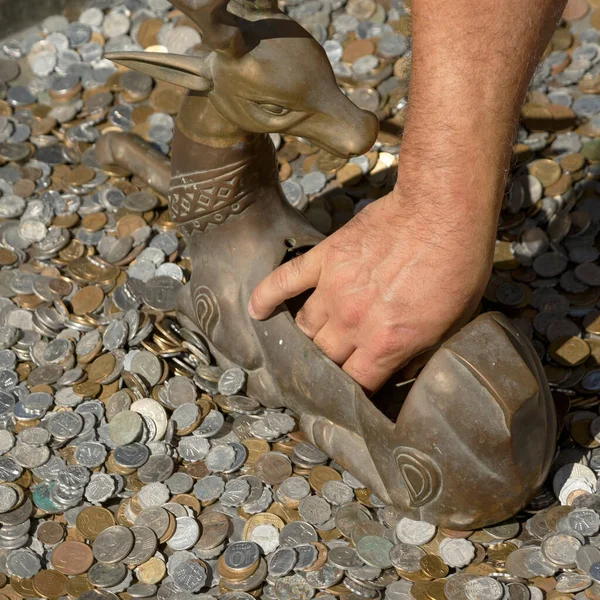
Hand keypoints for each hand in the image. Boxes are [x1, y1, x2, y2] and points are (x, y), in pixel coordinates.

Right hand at [248, 185, 494, 392]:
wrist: (443, 210)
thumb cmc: (457, 266)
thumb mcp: (453, 323)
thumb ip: (420, 353)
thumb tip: (400, 369)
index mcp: (385, 343)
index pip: (354, 386)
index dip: (353, 396)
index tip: (353, 395)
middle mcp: (353, 322)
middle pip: (323, 361)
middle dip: (325, 372)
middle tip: (327, 372)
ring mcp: (333, 289)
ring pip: (304, 329)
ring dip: (304, 341)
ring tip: (303, 347)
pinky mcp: (324, 259)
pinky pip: (285, 281)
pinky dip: (267, 296)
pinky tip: (257, 309)